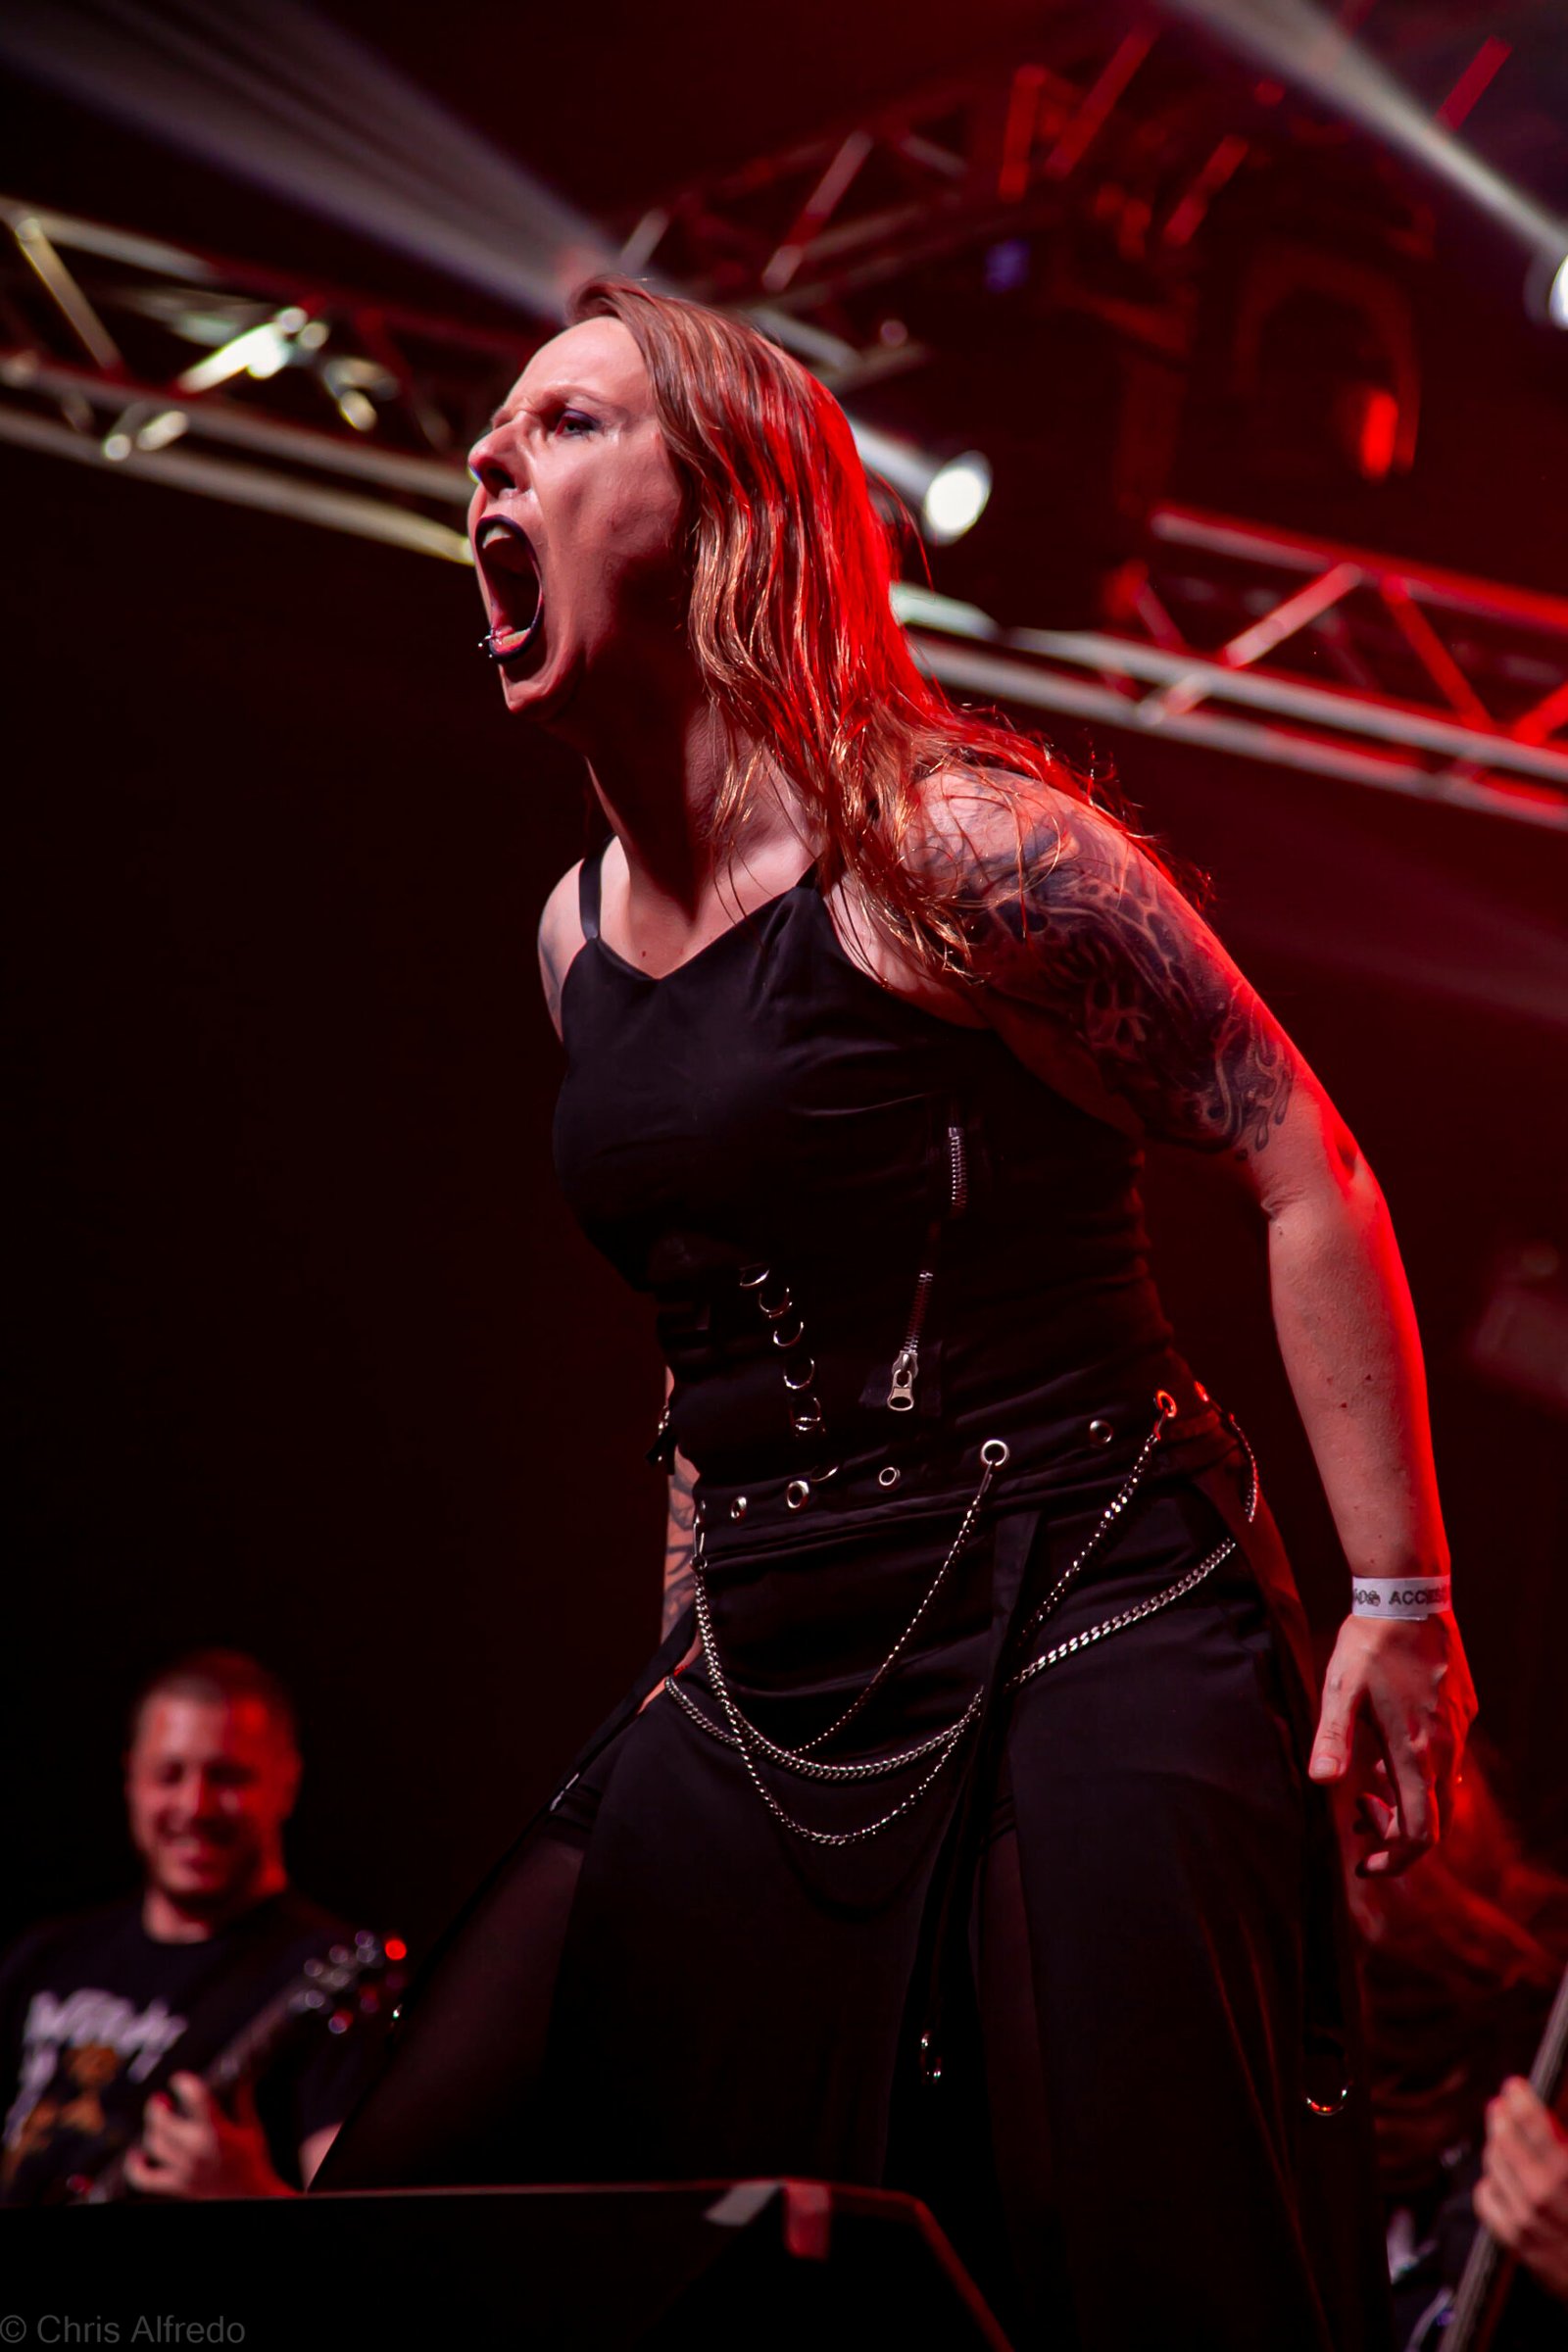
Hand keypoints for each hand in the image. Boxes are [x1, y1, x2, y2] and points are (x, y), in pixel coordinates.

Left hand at [123, 2073, 292, 2199]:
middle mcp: (195, 2149)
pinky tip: (137, 2155)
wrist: (250, 2198)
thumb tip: (243, 2077)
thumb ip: (243, 2102)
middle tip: (160, 2099)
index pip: (194, 2097)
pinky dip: (135, 2167)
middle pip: (163, 2121)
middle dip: (157, 2106)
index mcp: (216, 2131)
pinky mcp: (176, 2186)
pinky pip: (144, 2178)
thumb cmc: (252, 2165)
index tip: (179, 2079)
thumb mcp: (252, 2129)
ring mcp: (183, 2170)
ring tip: (156, 2121)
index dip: (183, 2083)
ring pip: (153, 2144)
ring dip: (151, 2130)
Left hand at [1308, 1607, 1473, 1873]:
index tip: (1364, 1863)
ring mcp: (1458, 1730)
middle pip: (1435, 1820)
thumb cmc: (1369, 1646)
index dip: (1396, 1859)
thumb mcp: (1340, 1693)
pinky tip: (1386, 1745)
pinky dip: (1417, 1769)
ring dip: (1405, 1799)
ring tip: (1365, 1782)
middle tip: (1358, 1819)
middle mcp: (1445, 1750)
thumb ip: (1332, 1741)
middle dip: (1397, 1833)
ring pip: (1441, 1789)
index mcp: (1415, 1754)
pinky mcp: (1461, 1711)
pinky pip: (1446, 1758)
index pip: (1421, 1834)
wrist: (1408, 1597)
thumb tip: (1321, 1784)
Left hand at [1475, 2078, 1567, 2302]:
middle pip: (1504, 2140)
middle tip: (1501, 2105)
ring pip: (1493, 2166)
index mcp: (1567, 2175)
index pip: (1531, 2122)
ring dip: (1496, 2146)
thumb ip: (1566, 2145)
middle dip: (1501, 2118)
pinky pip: (1486, 2200)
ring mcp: (1525, 2221)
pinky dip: (1491, 2182)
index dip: (1520, 2098)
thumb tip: (1557, 2121)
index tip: (1515, 2085)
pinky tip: (1499, 2177)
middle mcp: (1542, 2196)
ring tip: (1502, 2136)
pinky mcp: (1517, 2243)